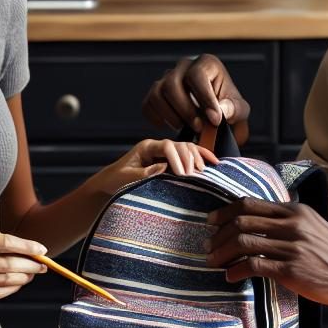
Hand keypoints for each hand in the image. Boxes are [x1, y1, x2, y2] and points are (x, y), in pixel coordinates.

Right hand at [0, 231, 48, 307]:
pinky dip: (12, 288)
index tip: (41, 249)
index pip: (5, 242)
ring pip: (6, 280)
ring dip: (24, 277)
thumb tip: (23, 247)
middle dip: (31, 265)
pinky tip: (18, 283)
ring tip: (31, 274)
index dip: (27, 246)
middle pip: (10, 263)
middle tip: (43, 265)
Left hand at [89, 139, 217, 198]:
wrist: (112, 181)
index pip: (167, 146)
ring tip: (202, 172)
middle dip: (189, 160)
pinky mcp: (173, 158)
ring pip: (188, 148)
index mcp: (146, 147)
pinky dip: (202, 157)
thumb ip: (144, 173)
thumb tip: (164, 167)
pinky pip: (190, 154)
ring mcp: (166, 151)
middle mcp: (158, 146)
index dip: (177, 159)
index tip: (182, 174)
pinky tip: (214, 162)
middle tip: (193, 176)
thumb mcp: (127, 178)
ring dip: (197, 158)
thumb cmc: (116, 180)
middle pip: (180, 145)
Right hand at [142, 54, 249, 143]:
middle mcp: (184, 66)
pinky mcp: (155, 94)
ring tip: (185, 127)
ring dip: (170, 115)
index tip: (214, 120)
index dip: (205, 98)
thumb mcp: (239, 110)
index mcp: (206, 64)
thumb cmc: (228, 110)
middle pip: (172, 83)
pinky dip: (156, 118)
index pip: (197, 75)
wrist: (216, 118)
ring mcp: (166, 78)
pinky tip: (170, 126)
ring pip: (157, 93)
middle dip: (185, 109)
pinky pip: (148, 104)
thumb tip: (221, 109)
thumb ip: (233, 109)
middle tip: (199, 127)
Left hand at [206, 198, 327, 307]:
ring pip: (243, 242)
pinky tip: (230, 277)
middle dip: (218, 234)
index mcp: (296, 211)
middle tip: (208, 246)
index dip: (225, 212)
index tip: (211, 221)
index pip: (250, 204)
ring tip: (213, 263)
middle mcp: (292, 224)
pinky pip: (254, 266)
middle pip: (242, 221)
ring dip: (222, 253)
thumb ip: (289, 222)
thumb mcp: (314, 227)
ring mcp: (292, 246)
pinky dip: (236, 271)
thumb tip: (258, 223)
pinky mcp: (292, 269)